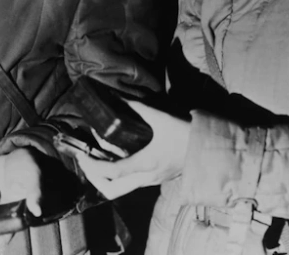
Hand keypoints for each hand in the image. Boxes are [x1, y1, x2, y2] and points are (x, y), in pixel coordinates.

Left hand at [75, 101, 189, 199]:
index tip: (81, 155)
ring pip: (120, 188)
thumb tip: (118, 98)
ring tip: (95, 158)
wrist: (207, 149)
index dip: (93, 165)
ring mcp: (150, 180)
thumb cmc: (184, 134)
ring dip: (104, 176)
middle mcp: (145, 177)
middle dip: (94, 177)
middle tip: (85, 161)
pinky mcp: (154, 178)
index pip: (112, 172)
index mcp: (145, 164)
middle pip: (112, 190)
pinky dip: (116, 172)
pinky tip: (113, 155)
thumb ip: (138, 107)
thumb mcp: (160, 118)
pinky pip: (129, 182)